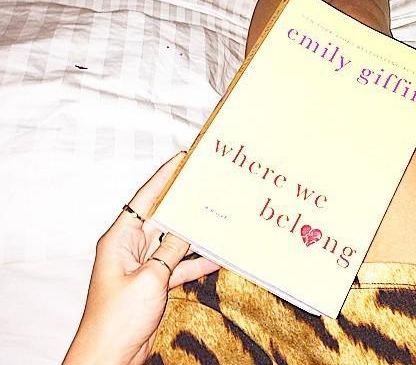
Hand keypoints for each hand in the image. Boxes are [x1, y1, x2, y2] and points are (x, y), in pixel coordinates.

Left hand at [63, 152, 219, 364]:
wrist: (109, 357)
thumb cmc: (117, 319)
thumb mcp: (150, 279)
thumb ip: (171, 251)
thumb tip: (188, 230)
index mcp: (120, 239)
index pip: (145, 198)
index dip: (163, 176)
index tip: (181, 159)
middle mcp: (131, 247)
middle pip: (163, 217)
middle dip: (185, 203)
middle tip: (207, 184)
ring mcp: (144, 265)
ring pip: (174, 241)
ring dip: (195, 234)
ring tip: (219, 215)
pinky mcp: (155, 282)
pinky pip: (179, 265)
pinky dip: (196, 262)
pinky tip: (217, 256)